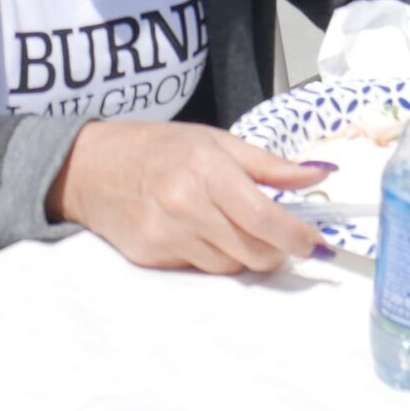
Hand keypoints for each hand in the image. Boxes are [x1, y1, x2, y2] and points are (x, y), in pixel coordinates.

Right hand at [44, 120, 330, 274]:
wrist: (89, 168)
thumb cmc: (157, 148)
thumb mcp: (214, 141)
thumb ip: (268, 165)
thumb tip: (320, 175)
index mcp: (206, 169)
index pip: (264, 219)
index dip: (297, 238)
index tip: (316, 244)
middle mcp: (184, 205)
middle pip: (254, 252)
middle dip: (277, 250)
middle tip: (278, 236)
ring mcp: (165, 235)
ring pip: (230, 267)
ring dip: (243, 254)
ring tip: (229, 227)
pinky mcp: (151, 258)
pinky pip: (200, 269)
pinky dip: (211, 256)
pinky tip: (197, 233)